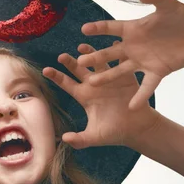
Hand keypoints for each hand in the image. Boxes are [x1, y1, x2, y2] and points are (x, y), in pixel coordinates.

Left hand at [43, 43, 160, 148]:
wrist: (138, 129)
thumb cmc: (114, 133)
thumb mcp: (95, 136)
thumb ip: (80, 139)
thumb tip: (64, 139)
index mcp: (84, 95)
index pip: (66, 83)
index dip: (56, 76)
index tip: (45, 70)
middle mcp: (94, 84)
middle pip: (79, 69)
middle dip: (70, 62)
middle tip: (61, 56)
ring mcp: (109, 78)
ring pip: (97, 62)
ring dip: (91, 54)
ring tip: (82, 47)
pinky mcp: (126, 77)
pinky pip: (120, 63)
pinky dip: (118, 54)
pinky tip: (113, 44)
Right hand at [78, 0, 183, 109]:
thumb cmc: (183, 16)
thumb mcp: (169, 4)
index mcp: (133, 29)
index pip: (111, 28)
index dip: (98, 28)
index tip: (84, 29)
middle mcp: (134, 46)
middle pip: (110, 53)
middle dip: (95, 57)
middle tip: (79, 61)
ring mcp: (143, 61)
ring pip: (121, 71)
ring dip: (108, 77)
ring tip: (93, 83)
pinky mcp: (156, 72)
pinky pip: (146, 86)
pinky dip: (140, 96)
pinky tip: (132, 107)